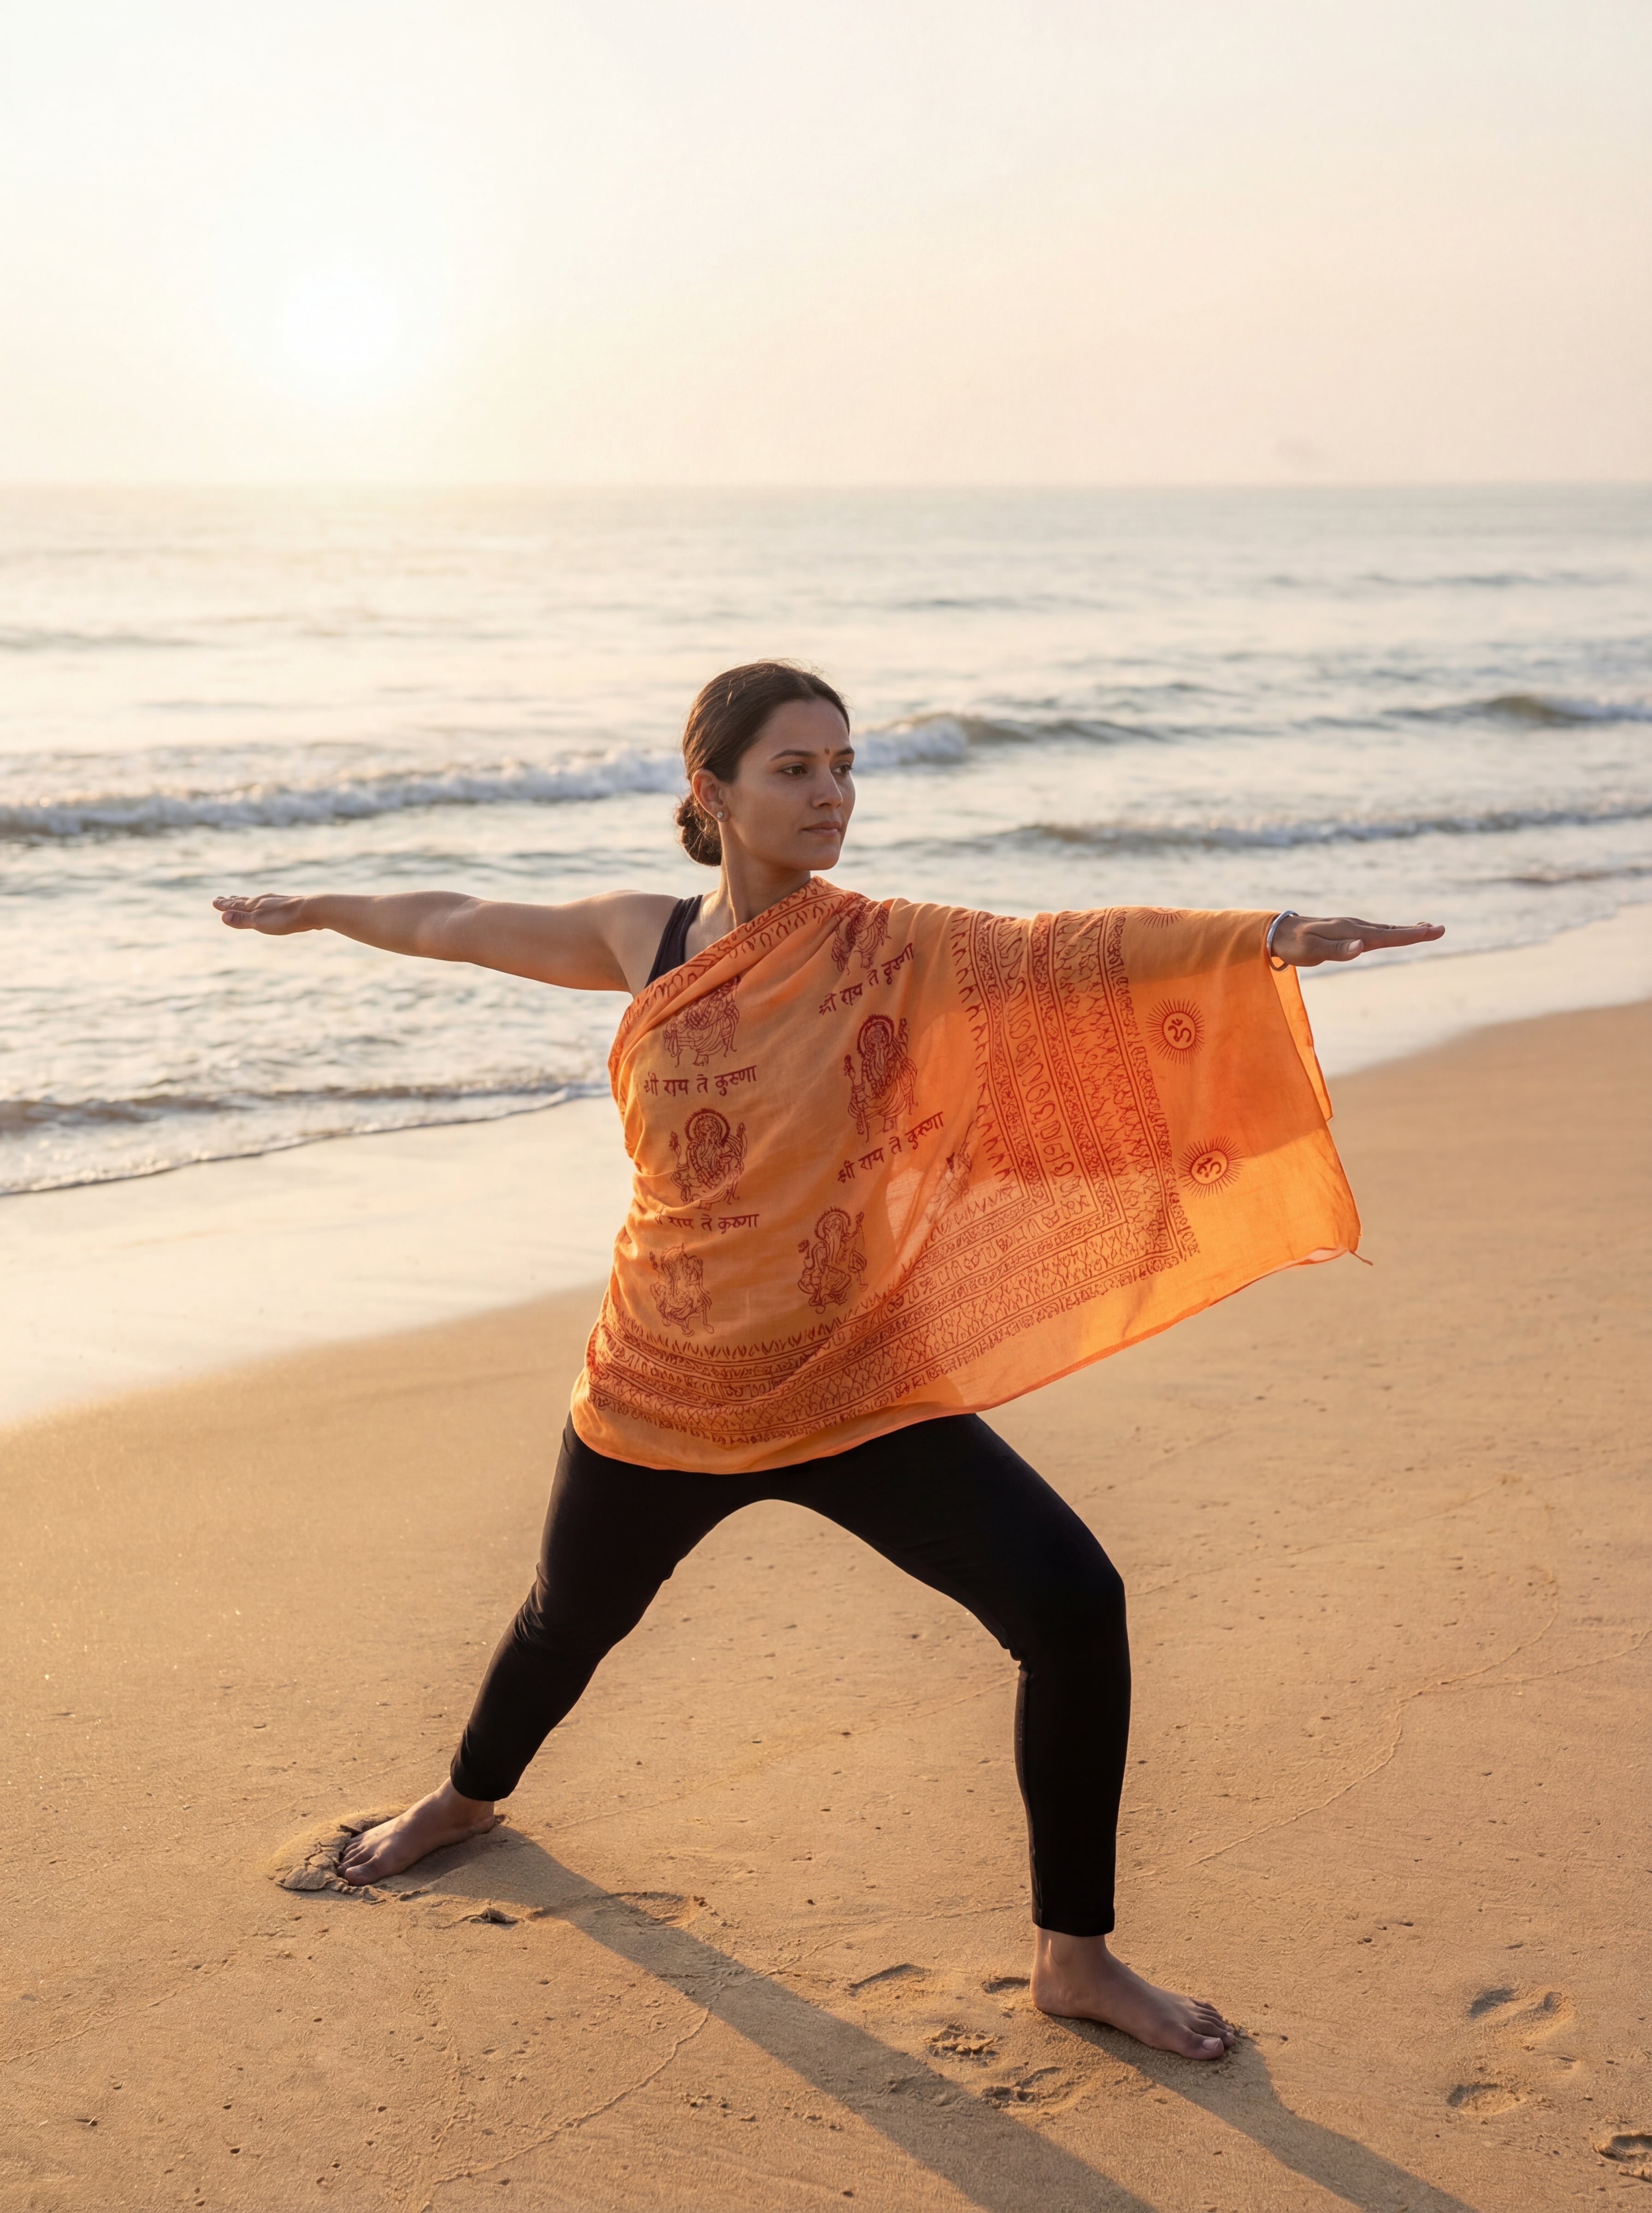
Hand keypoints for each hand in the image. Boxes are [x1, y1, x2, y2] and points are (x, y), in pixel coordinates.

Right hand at [213, 892, 312, 934]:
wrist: (312, 910)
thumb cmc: (284, 918)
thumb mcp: (260, 921)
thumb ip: (242, 919)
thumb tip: (223, 917)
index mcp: (255, 904)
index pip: (235, 905)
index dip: (225, 905)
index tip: (214, 901)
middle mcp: (265, 900)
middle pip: (245, 901)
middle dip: (233, 901)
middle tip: (224, 897)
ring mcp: (277, 902)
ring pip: (258, 902)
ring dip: (248, 902)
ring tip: (243, 900)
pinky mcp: (289, 906)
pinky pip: (271, 905)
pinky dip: (263, 906)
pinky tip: (271, 907)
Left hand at [1270, 915, 1444, 966]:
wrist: (1277, 931)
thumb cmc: (1293, 944)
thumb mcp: (1311, 951)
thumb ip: (1336, 950)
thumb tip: (1362, 947)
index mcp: (1351, 932)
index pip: (1387, 935)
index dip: (1412, 935)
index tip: (1433, 930)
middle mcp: (1354, 927)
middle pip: (1391, 931)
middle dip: (1416, 931)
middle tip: (1440, 929)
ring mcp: (1351, 928)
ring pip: (1384, 930)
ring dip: (1405, 930)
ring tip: (1425, 929)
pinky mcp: (1346, 932)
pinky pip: (1374, 932)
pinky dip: (1389, 932)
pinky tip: (1392, 933)